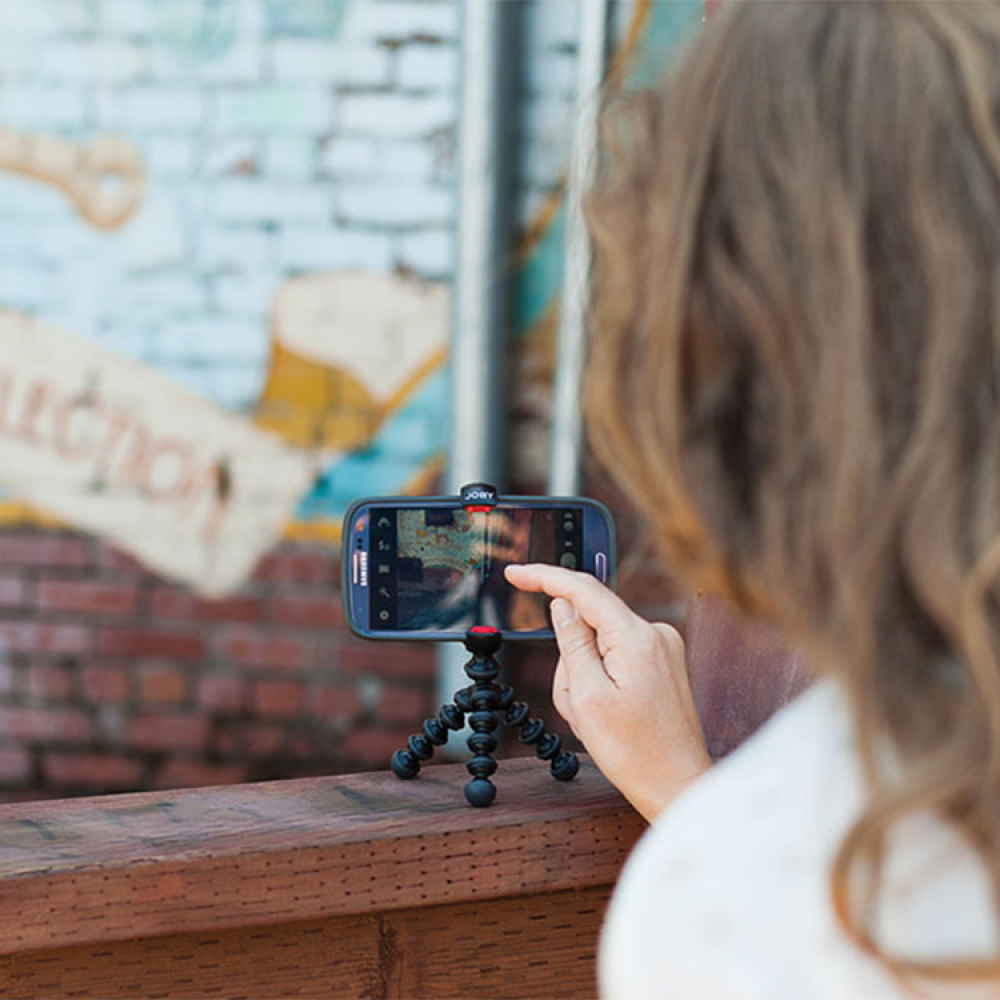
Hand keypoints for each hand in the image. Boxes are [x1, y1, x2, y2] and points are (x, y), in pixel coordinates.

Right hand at [505, 564, 710, 822]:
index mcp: (636, 637)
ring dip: (584, 679)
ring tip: (595, 719)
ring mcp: (662, 648)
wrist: (678, 786)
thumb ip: (572, 642)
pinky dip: (600, 682)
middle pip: (587, 624)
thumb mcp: (587, 698)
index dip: (543, 577)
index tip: (514, 572)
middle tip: (576, 708)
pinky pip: (615, 657)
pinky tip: (609, 715)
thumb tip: (562, 604)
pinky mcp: (663, 662)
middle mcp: (655, 633)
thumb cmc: (636, 753)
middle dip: (569, 662)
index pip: (582, 588)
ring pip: (598, 645)